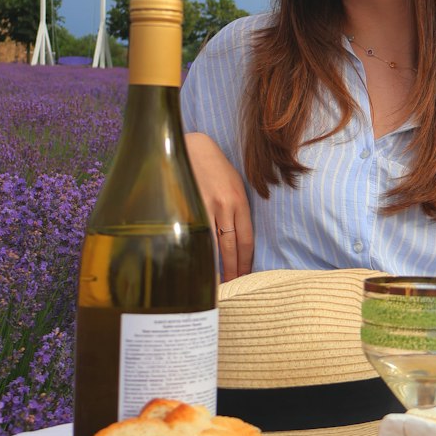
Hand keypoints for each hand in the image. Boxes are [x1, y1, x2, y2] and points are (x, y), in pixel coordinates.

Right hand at [184, 131, 253, 278]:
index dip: (246, 261)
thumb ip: (239, 210)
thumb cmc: (216, 168)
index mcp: (239, 202)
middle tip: (234, 287)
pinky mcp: (189, 208)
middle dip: (233, 270)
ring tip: (219, 284)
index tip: (246, 276)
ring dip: (217, 267)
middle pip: (231, 247)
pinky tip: (199, 266)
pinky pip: (196, 236)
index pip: (246, 240)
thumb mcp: (236, 185)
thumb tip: (239, 238)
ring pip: (213, 246)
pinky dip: (199, 253)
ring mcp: (205, 208)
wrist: (193, 148)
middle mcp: (224, 207)